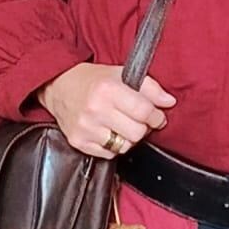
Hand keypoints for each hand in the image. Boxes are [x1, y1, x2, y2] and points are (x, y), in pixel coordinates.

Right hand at [37, 62, 175, 157]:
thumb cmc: (93, 80)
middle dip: (143, 127)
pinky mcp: (78, 142)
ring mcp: (85, 128)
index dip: (156, 116)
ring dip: (129, 138)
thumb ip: (149, 87)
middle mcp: (95, 110)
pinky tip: (108, 131)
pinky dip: (113, 146)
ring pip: (125, 146)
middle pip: (137, 132)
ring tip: (122, 125)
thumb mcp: (121, 74)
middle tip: (139, 120)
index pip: (144, 111)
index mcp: (107, 89)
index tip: (157, 116)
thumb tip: (169, 102)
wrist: (58, 86)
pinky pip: (109, 154)